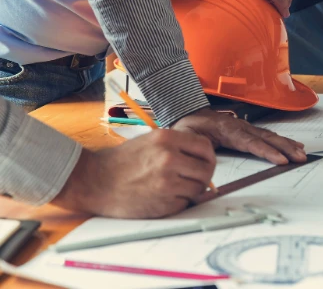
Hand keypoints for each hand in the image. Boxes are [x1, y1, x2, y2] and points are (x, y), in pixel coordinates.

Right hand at [52, 130, 215, 217]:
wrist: (93, 181)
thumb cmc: (120, 161)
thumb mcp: (149, 140)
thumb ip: (177, 145)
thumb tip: (203, 156)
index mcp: (166, 139)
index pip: (205, 147)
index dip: (208, 156)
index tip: (204, 162)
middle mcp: (169, 159)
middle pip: (206, 170)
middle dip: (204, 175)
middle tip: (194, 178)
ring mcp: (167, 183)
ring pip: (198, 189)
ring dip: (191, 190)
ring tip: (174, 187)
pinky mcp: (163, 204)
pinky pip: (185, 203)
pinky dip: (179, 202)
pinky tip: (163, 196)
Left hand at [172, 108, 305, 164]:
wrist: (188, 112)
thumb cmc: (188, 126)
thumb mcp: (187, 137)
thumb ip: (197, 147)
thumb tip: (207, 158)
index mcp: (228, 130)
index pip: (251, 143)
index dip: (267, 152)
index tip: (281, 160)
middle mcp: (241, 126)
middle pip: (267, 138)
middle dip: (285, 148)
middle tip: (300, 158)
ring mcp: (246, 127)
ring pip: (271, 136)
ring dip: (287, 145)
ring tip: (301, 153)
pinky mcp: (248, 129)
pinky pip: (268, 135)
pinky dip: (283, 141)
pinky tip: (293, 145)